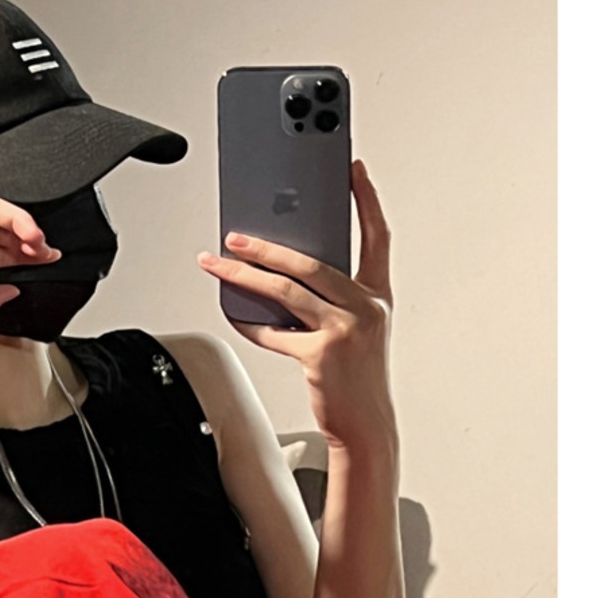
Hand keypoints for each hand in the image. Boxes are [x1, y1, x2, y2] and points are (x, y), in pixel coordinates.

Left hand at [197, 160, 394, 453]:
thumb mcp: (356, 332)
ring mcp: (344, 331)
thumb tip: (280, 276)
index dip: (366, 201)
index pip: (376, 237)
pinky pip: (276, 333)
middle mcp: (365, 308)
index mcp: (378, 297)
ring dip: (246, 274)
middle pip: (311, 262)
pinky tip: (234, 312)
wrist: (366, 427)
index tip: (351, 170)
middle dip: (269, 244)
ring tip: (218, 262)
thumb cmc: (356, 379)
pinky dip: (251, 323)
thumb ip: (330, 301)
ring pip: (286, 291)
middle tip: (237, 234)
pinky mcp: (321, 356)